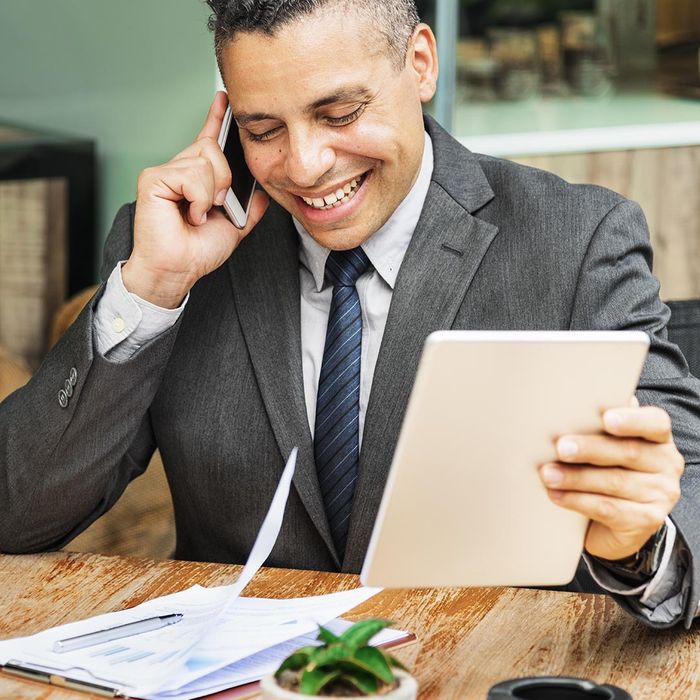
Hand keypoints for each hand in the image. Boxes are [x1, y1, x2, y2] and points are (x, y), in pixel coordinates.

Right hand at [123, 91, 268, 307]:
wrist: (179, 270)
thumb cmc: (197, 251)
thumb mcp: (235, 228)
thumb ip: (249, 209)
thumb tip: (263, 195)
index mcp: (196, 178)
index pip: (207, 140)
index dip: (216, 118)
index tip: (224, 98)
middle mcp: (179, 169)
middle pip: (212, 147)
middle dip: (225, 178)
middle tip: (216, 205)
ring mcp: (164, 172)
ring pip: (205, 160)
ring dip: (212, 192)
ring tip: (199, 215)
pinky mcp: (153, 178)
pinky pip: (191, 174)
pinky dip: (199, 198)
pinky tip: (191, 214)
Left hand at [539, 399, 683, 560]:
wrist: (617, 520)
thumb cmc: (607, 468)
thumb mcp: (606, 445)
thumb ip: (598, 426)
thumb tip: (569, 407)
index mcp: (658, 437)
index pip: (655, 423)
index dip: (632, 420)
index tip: (606, 419)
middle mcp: (666, 463)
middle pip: (628, 452)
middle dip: (589, 449)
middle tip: (560, 448)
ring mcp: (661, 494)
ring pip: (615, 482)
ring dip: (576, 477)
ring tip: (548, 474)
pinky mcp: (648, 520)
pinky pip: (609, 509)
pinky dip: (578, 501)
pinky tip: (556, 495)